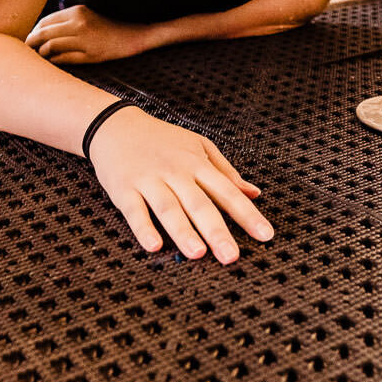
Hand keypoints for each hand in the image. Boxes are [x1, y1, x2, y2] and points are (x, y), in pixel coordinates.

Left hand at [27, 5, 160, 63]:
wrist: (132, 36)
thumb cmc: (107, 27)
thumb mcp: (87, 16)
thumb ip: (67, 20)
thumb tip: (42, 30)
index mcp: (77, 11)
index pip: (45, 21)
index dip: (35, 31)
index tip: (31, 38)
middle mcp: (79, 23)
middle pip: (44, 33)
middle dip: (32, 43)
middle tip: (28, 49)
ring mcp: (84, 40)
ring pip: (51, 47)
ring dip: (42, 53)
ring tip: (40, 57)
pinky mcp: (90, 55)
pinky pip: (64, 59)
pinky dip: (55, 61)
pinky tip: (52, 62)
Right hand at [86, 105, 272, 263]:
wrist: (116, 125)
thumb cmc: (160, 139)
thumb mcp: (198, 146)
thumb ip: (226, 172)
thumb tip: (253, 193)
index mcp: (196, 164)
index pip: (227, 191)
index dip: (247, 214)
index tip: (265, 235)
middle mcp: (175, 172)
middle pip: (199, 204)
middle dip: (216, 231)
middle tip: (231, 256)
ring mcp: (149, 181)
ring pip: (168, 208)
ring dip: (183, 232)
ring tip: (198, 253)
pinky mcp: (124, 189)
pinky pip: (135, 211)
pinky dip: (144, 228)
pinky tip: (153, 245)